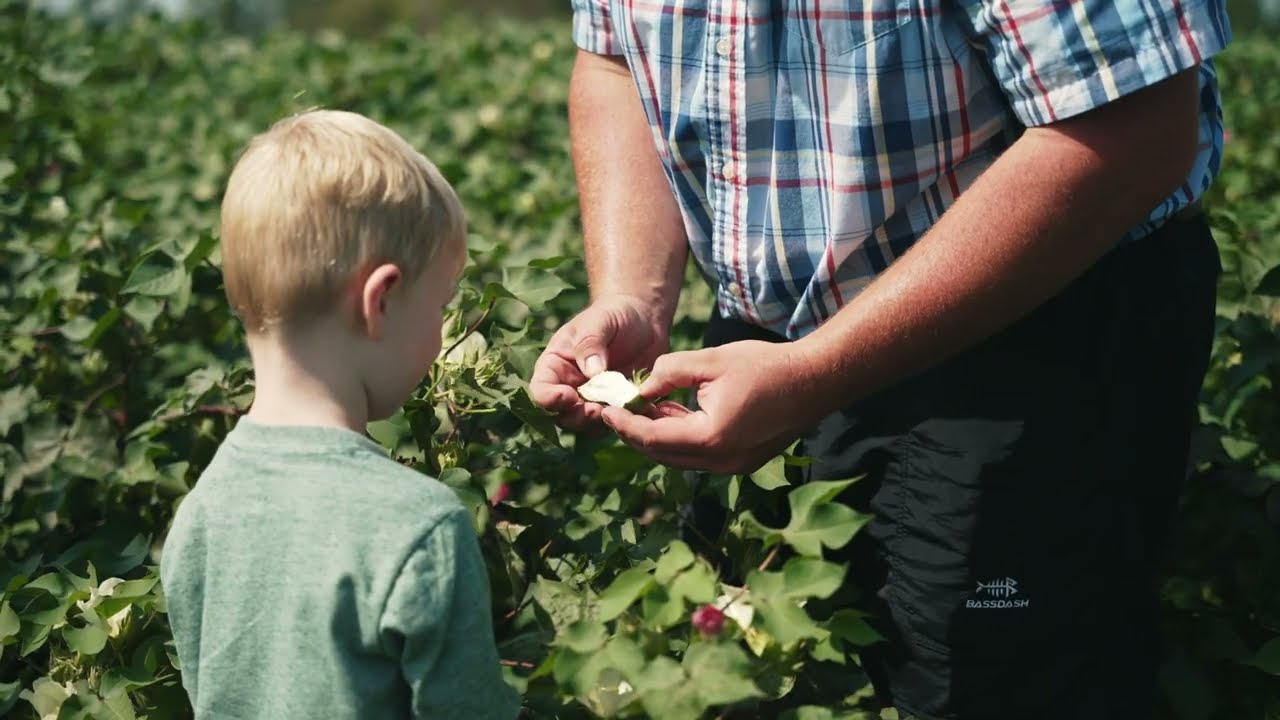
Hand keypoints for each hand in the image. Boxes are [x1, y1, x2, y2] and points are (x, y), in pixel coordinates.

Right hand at [530, 294, 668, 430]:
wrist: (643, 319)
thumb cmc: (614, 314)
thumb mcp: (600, 321)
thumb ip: (591, 344)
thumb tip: (592, 372)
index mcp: (555, 365)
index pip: (541, 390)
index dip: (549, 399)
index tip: (568, 396)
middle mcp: (569, 386)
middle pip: (561, 415)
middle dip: (577, 416)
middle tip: (598, 409)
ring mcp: (592, 398)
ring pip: (586, 424)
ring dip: (598, 422)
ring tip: (617, 408)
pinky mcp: (614, 405)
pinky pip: (612, 421)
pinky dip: (621, 420)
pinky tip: (634, 409)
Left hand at [600, 340, 828, 473]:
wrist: (815, 380)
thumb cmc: (766, 366)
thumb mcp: (712, 360)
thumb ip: (670, 371)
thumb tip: (640, 385)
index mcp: (711, 438)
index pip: (653, 438)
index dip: (626, 424)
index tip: (605, 409)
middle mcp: (721, 461)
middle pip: (663, 454)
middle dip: (636, 433)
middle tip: (615, 411)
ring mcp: (734, 465)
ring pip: (680, 457)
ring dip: (658, 435)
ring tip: (640, 408)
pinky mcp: (742, 461)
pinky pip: (700, 454)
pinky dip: (681, 437)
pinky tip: (671, 413)